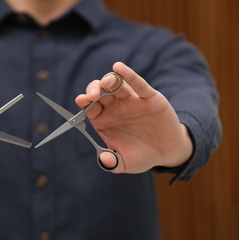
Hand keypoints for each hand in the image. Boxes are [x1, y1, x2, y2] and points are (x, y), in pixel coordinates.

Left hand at [75, 62, 192, 173]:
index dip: (84, 101)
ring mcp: (131, 101)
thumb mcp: (125, 163)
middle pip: (100, 92)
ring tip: (106, 83)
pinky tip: (118, 67)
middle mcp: (115, 108)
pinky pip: (138, 84)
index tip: (81, 100)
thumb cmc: (142, 156)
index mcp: (104, 120)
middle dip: (94, 90)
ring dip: (109, 80)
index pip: (90, 107)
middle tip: (92, 95)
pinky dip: (129, 75)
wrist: (167, 152)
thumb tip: (103, 159)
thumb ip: (112, 163)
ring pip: (117, 85)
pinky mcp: (149, 98)